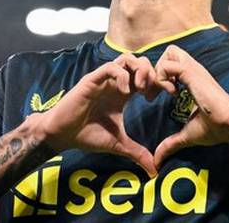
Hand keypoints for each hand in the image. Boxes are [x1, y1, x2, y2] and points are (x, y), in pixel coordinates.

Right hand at [38, 54, 171, 176]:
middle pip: (141, 61)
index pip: (148, 76)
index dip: (160, 82)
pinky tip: (124, 92)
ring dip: (138, 70)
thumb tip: (154, 170)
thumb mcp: (118, 143)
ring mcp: (105, 79)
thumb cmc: (87, 135)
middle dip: (152, 73)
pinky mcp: (92, 79)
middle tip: (151, 93)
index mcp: (125, 92)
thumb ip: (136, 152)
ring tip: (140, 89)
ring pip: (127, 58)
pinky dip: (122, 75)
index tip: (165, 96)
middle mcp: (116, 82)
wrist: (63, 135)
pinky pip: (111, 66)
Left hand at [153, 45, 228, 168]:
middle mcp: (193, 70)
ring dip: (160, 69)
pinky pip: (170, 64)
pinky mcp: (193, 74)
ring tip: (163, 90)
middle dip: (157, 68)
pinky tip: (171, 94)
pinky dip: (164, 77)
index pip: (171, 62)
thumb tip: (158, 160)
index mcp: (192, 79)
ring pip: (170, 51)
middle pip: (170, 50)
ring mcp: (194, 69)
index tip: (156, 97)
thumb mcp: (188, 134)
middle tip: (156, 90)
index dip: (159, 77)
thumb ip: (171, 143)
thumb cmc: (216, 127)